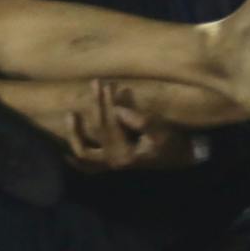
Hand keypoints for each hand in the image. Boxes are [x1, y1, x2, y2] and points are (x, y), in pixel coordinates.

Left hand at [64, 81, 193, 171]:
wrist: (182, 158)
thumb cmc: (172, 143)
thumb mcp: (161, 131)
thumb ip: (140, 121)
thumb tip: (117, 109)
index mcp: (125, 154)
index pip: (109, 124)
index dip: (106, 102)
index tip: (106, 84)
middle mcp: (114, 161)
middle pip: (93, 136)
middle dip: (90, 112)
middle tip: (92, 88)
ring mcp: (112, 164)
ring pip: (85, 154)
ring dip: (74, 136)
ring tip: (69, 116)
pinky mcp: (114, 163)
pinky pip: (90, 167)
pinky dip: (78, 162)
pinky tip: (66, 154)